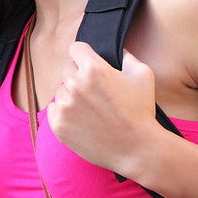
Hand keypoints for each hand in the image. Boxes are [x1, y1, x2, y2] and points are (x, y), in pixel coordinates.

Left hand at [50, 43, 162, 172]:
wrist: (137, 149)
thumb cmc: (141, 112)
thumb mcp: (143, 75)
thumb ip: (127, 56)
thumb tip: (116, 50)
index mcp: (93, 69)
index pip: (76, 48)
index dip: (84, 55)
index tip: (89, 64)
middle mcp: (74, 84)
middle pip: (67, 69)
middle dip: (79, 76)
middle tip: (96, 92)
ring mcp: (64, 105)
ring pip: (61, 90)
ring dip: (72, 95)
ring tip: (92, 109)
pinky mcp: (58, 124)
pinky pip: (54, 108)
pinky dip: (65, 112)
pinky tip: (83, 120)